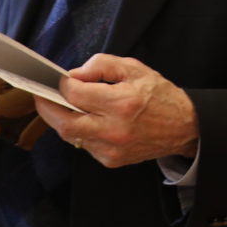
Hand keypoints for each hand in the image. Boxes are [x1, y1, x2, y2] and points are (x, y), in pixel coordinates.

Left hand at [34, 53, 198, 167]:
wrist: (183, 126)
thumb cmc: (159, 95)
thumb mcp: (134, 68)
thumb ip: (101, 65)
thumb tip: (74, 74)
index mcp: (122, 102)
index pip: (75, 94)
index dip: (62, 85)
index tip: (59, 80)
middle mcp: (115, 129)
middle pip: (64, 123)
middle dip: (47, 108)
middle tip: (42, 96)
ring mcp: (111, 149)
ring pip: (71, 136)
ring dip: (63, 119)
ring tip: (64, 105)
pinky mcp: (111, 161)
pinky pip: (84, 145)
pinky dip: (80, 131)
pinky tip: (87, 120)